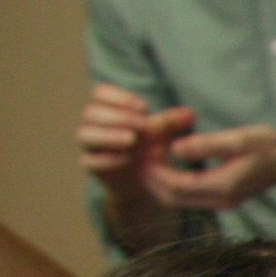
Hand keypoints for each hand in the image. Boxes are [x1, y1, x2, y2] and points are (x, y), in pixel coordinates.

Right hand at [77, 84, 191, 197]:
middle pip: (91, 113)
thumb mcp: (163, 135)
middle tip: (144, 126)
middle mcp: (94, 125)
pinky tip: (126, 159)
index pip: (101, 93)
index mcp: (108, 109)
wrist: (146, 183)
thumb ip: (171, 123)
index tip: (144, 107)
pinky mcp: (91, 166)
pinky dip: (107, 158)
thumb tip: (190, 113)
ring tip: (132, 140)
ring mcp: (90, 146)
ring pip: (85, 134)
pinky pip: (89, 161)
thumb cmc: (151, 149)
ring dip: (109, 136)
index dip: (119, 97)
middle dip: (118, 117)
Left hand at [148, 124, 275, 211]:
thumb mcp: (239, 139)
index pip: (175, 186)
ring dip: (159, 179)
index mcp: (222, 187)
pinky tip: (168, 159)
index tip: (146, 147)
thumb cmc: (270, 146)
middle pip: (170, 198)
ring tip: (152, 153)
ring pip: (176, 198)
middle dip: (151, 177)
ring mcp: (220, 201)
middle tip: (142, 152)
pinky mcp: (221, 197)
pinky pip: (186, 194)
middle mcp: (219, 200)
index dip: (155, 169)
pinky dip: (171, 179)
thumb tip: (175, 148)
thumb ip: (206, 145)